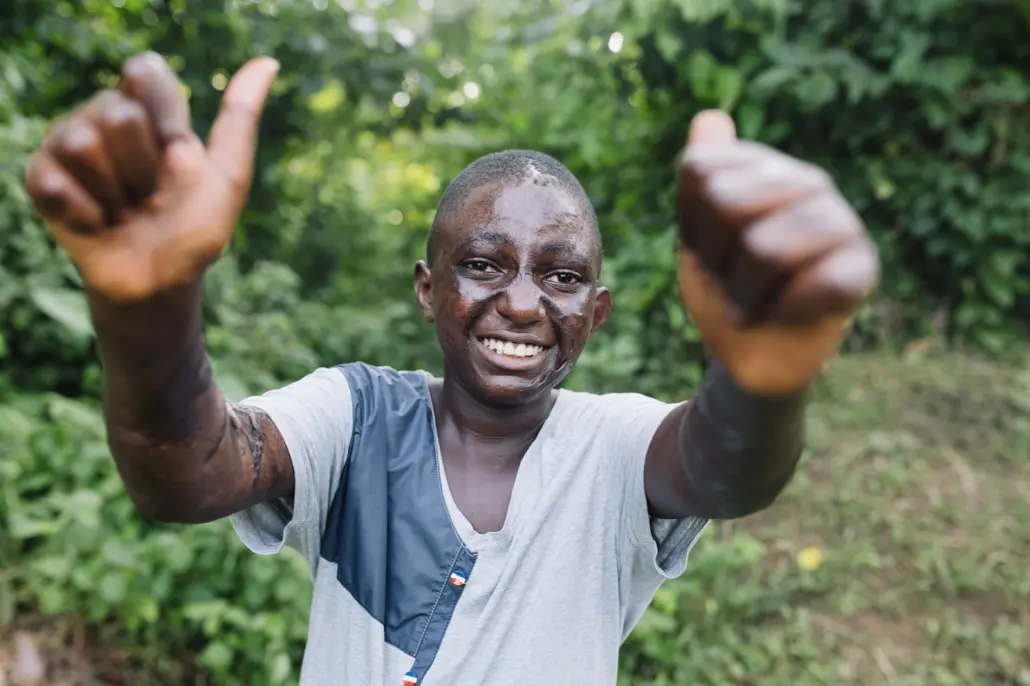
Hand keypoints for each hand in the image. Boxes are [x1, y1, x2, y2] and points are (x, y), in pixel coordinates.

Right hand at [25, 52, 279, 301]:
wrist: (160, 283)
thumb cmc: (194, 230)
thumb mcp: (227, 178)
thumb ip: (240, 119)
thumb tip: (269, 62)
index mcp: (150, 111)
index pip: (144, 71)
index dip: (165, 118)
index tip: (179, 158)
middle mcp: (104, 118)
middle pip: (117, 114)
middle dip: (144, 168)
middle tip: (149, 195)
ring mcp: (68, 145)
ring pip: (83, 142)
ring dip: (115, 192)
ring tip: (123, 208)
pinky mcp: (42, 178)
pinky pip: (55, 180)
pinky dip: (87, 213)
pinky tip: (97, 223)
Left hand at [676, 110, 878, 394]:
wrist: (754, 352)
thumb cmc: (726, 286)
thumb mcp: (698, 230)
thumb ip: (704, 173)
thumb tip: (710, 117)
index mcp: (764, 166)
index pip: (701, 172)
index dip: (689, 223)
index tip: (707, 247)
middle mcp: (807, 181)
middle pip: (728, 204)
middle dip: (716, 258)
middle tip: (732, 277)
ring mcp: (840, 220)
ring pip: (765, 248)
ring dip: (744, 293)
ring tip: (756, 299)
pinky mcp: (862, 268)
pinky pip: (812, 282)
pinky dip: (783, 310)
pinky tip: (788, 312)